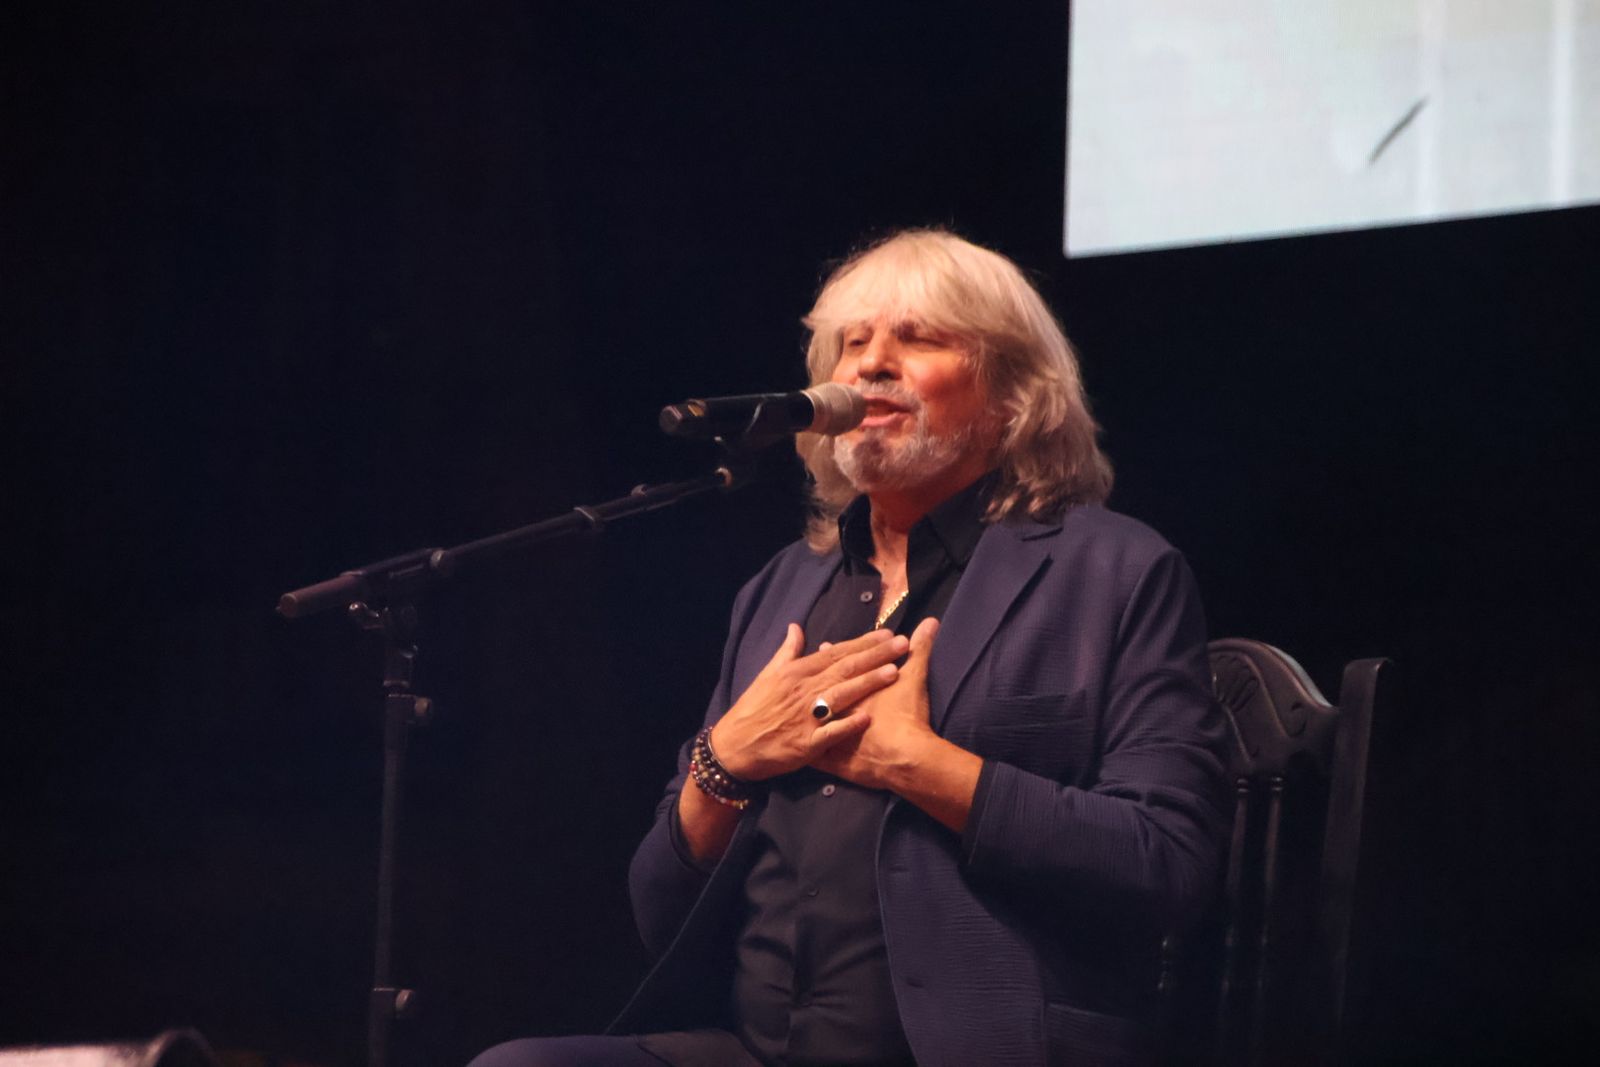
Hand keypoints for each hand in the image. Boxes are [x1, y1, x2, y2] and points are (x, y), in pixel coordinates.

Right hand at [710, 624, 907, 781]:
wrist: (733, 746)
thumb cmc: (752, 709)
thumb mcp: (767, 675)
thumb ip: (787, 651)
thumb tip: (797, 627)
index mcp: (796, 673)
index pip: (835, 653)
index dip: (863, 643)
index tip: (888, 634)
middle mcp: (803, 691)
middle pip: (844, 669)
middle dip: (875, 656)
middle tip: (902, 644)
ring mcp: (805, 717)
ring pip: (841, 695)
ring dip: (868, 683)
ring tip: (894, 672)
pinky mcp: (805, 744)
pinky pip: (830, 732)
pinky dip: (848, 725)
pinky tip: (869, 718)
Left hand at [811, 617, 940, 790]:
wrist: (904, 758)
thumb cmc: (906, 715)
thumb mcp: (914, 677)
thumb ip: (920, 649)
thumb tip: (931, 621)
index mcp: (851, 689)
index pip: (835, 666)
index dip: (829, 655)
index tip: (823, 645)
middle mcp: (835, 709)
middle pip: (818, 691)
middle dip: (811, 681)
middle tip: (805, 673)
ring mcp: (830, 736)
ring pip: (812, 723)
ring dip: (807, 716)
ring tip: (804, 708)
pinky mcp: (831, 761)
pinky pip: (813, 757)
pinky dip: (807, 752)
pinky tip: (799, 751)